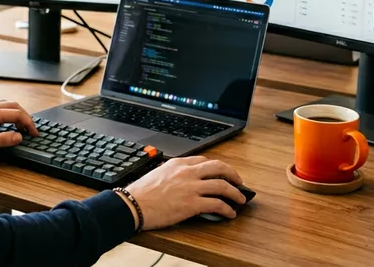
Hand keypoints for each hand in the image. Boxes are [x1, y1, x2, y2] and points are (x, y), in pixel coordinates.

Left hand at [0, 100, 37, 155]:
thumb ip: (3, 139)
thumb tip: (19, 137)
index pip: (17, 114)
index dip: (29, 124)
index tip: (34, 133)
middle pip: (14, 106)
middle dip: (26, 117)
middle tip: (31, 129)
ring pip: (7, 104)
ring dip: (18, 113)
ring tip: (22, 126)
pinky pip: (0, 106)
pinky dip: (9, 112)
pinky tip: (7, 122)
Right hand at [123, 156, 245, 228]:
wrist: (133, 205)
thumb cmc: (141, 193)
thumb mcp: (158, 174)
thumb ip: (173, 174)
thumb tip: (183, 181)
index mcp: (178, 163)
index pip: (204, 160)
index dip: (218, 167)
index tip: (222, 173)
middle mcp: (187, 172)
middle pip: (218, 167)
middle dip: (233, 174)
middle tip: (239, 181)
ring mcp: (191, 187)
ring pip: (222, 185)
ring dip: (235, 193)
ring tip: (240, 199)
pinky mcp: (192, 204)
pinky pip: (217, 204)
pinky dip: (227, 209)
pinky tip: (230, 213)